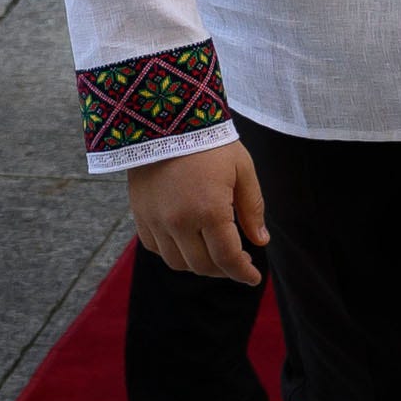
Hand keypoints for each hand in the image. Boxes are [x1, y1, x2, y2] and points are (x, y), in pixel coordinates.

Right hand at [129, 141, 267, 283]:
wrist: (165, 123)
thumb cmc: (210, 144)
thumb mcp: (242, 170)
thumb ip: (252, 208)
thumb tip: (260, 241)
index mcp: (209, 211)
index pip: (227, 258)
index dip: (242, 273)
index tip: (254, 278)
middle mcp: (179, 223)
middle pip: (203, 265)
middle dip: (225, 270)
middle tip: (239, 264)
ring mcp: (156, 222)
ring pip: (178, 263)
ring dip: (199, 265)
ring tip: (216, 256)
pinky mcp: (140, 218)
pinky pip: (157, 249)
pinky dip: (175, 254)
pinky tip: (190, 244)